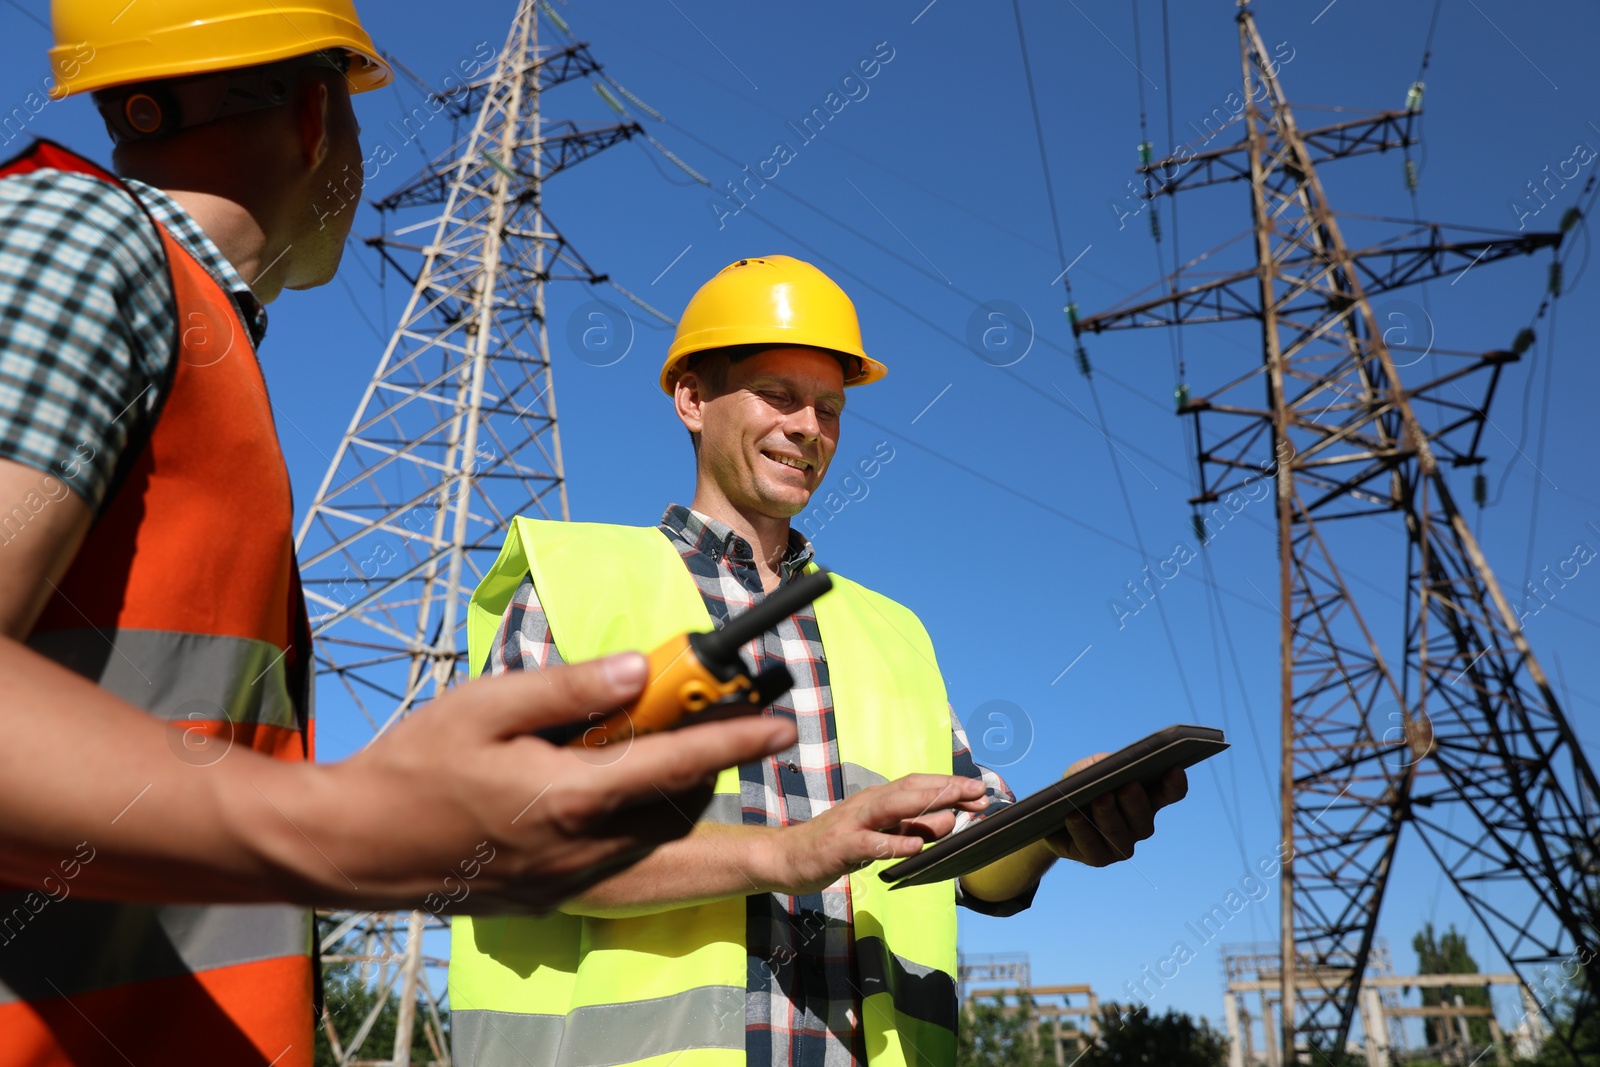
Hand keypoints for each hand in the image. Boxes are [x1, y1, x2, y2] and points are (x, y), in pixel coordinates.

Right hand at [244, 652, 797, 912]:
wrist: (352, 846)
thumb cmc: (413, 765)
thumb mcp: (486, 704)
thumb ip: (569, 687)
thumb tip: (640, 667)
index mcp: (571, 796)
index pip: (676, 762)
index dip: (735, 740)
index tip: (782, 724)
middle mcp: (583, 848)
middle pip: (678, 806)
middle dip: (706, 765)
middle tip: (707, 718)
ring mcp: (570, 881)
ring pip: (655, 839)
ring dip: (672, 794)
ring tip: (646, 745)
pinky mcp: (554, 896)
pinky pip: (623, 861)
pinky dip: (637, 823)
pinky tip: (606, 788)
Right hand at [760, 774, 988, 895]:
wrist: (784, 857)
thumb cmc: (834, 846)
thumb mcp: (879, 836)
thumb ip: (910, 829)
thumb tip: (950, 822)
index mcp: (877, 799)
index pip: (917, 784)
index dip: (948, 784)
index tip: (979, 790)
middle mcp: (866, 804)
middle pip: (910, 789)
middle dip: (945, 789)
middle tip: (978, 792)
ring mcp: (851, 823)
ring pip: (891, 808)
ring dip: (924, 807)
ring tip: (954, 811)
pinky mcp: (838, 846)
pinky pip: (868, 843)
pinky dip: (892, 843)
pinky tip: (914, 848)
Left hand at [1042, 755, 1187, 866]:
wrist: (1050, 815)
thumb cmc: (1078, 788)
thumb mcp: (1088, 769)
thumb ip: (1102, 763)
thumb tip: (1111, 763)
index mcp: (1145, 800)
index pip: (1167, 794)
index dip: (1173, 785)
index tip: (1174, 769)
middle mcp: (1138, 826)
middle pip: (1144, 817)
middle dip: (1136, 802)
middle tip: (1129, 786)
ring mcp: (1120, 845)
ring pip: (1119, 834)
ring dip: (1109, 816)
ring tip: (1101, 800)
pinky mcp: (1098, 858)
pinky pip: (1092, 846)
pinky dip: (1082, 830)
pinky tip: (1074, 817)